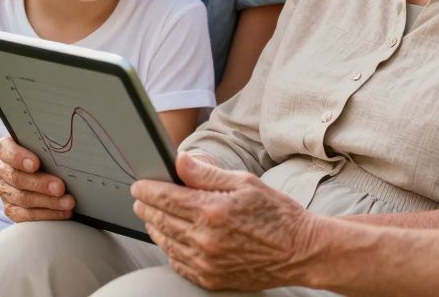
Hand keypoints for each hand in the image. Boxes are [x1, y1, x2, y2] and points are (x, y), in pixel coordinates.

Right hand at [0, 136, 75, 221]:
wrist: (45, 171)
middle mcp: (3, 170)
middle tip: (60, 187)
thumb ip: (49, 147)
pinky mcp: (11, 209)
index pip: (5, 149)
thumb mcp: (46, 147)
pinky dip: (47, 214)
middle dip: (40, 184)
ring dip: (48, 201)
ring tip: (68, 202)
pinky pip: (26, 215)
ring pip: (23, 198)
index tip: (35, 164)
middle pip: (17, 177)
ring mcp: (5, 190)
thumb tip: (70, 151)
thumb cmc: (47, 154)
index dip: (19, 157)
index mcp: (6, 149)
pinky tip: (63, 212)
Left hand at [132, 152, 322, 290]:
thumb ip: (207, 174)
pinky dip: (170, 250)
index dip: (146, 189)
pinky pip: (178, 264)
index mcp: (212, 210)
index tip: (138, 185)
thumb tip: (179, 161)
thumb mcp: (245, 182)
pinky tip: (172, 240)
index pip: (165, 197)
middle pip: (159, 220)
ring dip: (154, 227)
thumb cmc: (277, 213)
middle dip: (146, 207)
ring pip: (165, 243)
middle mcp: (204, 238)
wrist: (300, 251)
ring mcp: (206, 262)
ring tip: (153, 216)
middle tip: (140, 199)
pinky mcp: (211, 278)